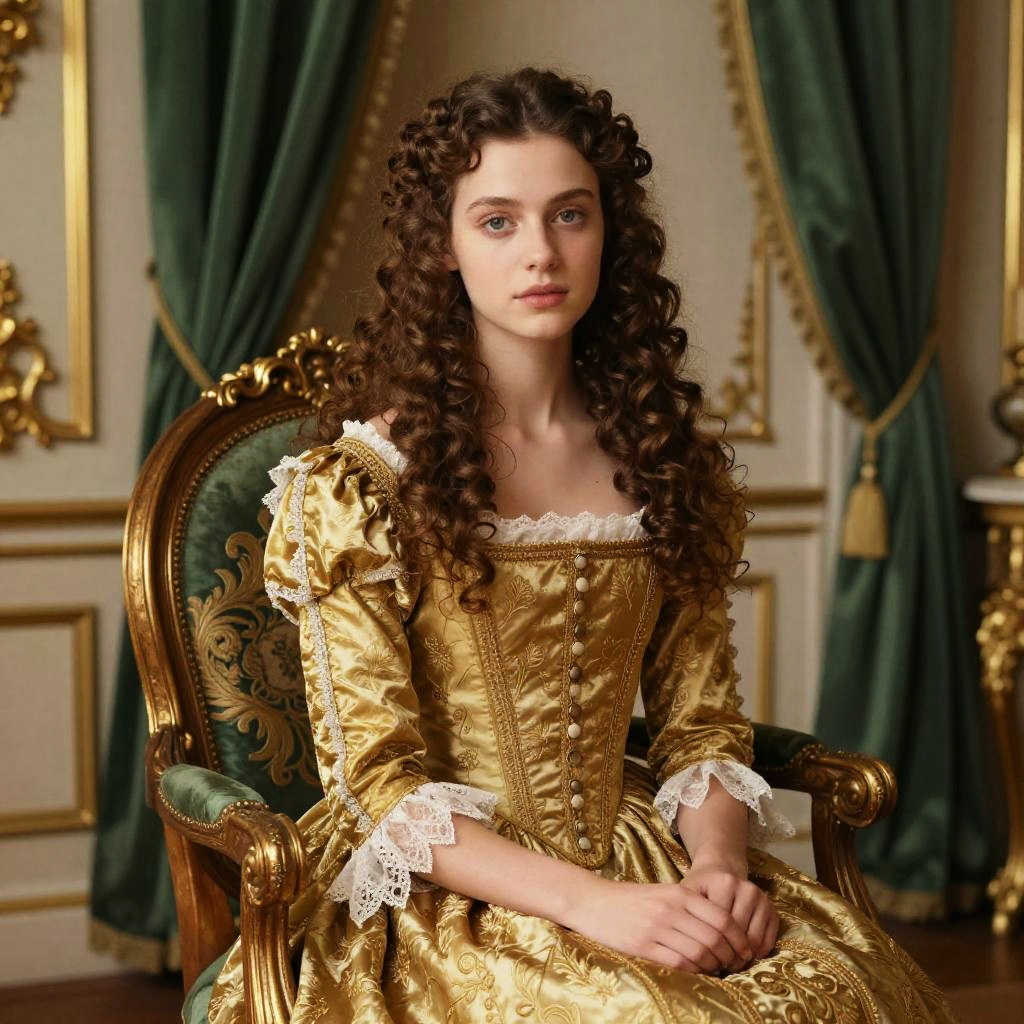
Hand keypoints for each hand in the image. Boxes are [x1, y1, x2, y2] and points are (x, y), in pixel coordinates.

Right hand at [558, 876, 753, 973]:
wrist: (592, 901)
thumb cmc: (629, 899)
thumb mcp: (662, 893)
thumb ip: (687, 906)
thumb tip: (720, 930)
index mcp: (679, 893)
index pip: (721, 918)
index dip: (738, 938)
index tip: (744, 951)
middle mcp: (671, 909)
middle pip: (714, 937)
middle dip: (730, 956)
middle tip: (734, 965)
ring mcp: (656, 927)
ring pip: (699, 952)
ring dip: (713, 966)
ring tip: (716, 970)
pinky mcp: (642, 945)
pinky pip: (678, 962)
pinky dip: (693, 971)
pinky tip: (695, 972)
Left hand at [680, 859, 778, 969]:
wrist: (721, 871)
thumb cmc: (701, 888)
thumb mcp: (689, 894)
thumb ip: (687, 915)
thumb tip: (687, 951)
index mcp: (724, 883)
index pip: (721, 924)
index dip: (713, 946)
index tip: (705, 959)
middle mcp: (747, 888)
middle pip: (739, 933)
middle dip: (729, 954)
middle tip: (719, 966)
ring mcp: (762, 898)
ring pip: (754, 939)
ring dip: (743, 957)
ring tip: (730, 964)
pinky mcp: (772, 909)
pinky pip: (768, 941)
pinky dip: (757, 954)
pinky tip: (743, 957)